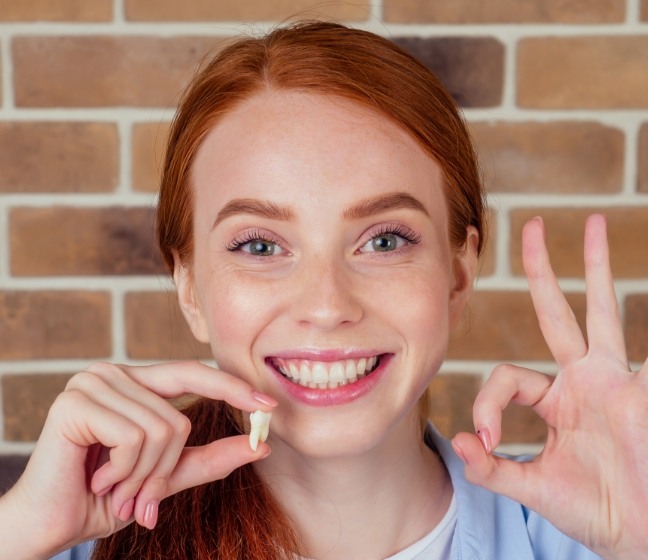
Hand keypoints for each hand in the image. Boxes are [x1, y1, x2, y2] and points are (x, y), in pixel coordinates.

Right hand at [0, 361, 275, 557]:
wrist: (49, 524)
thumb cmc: (104, 497)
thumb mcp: (166, 476)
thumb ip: (210, 458)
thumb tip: (261, 445)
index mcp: (135, 383)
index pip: (193, 373)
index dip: (231, 388)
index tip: (269, 406)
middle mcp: (114, 373)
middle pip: (179, 416)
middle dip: (166, 468)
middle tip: (142, 498)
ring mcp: (93, 382)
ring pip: (161, 429)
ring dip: (143, 476)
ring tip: (114, 488)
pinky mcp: (76, 402)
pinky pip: (134, 437)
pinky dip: (124, 471)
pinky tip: (97, 479)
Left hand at [452, 214, 647, 558]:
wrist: (641, 535)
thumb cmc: (593, 510)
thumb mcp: (534, 487)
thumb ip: (494, 467)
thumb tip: (458, 442)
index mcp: (555, 399)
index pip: (507, 375)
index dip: (487, 401)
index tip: (484, 438)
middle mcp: (584, 379)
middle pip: (556, 313)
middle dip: (541, 272)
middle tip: (529, 226)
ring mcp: (617, 380)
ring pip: (602, 312)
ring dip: (596, 269)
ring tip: (592, 221)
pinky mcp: (642, 393)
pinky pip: (647, 361)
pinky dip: (647, 329)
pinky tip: (640, 284)